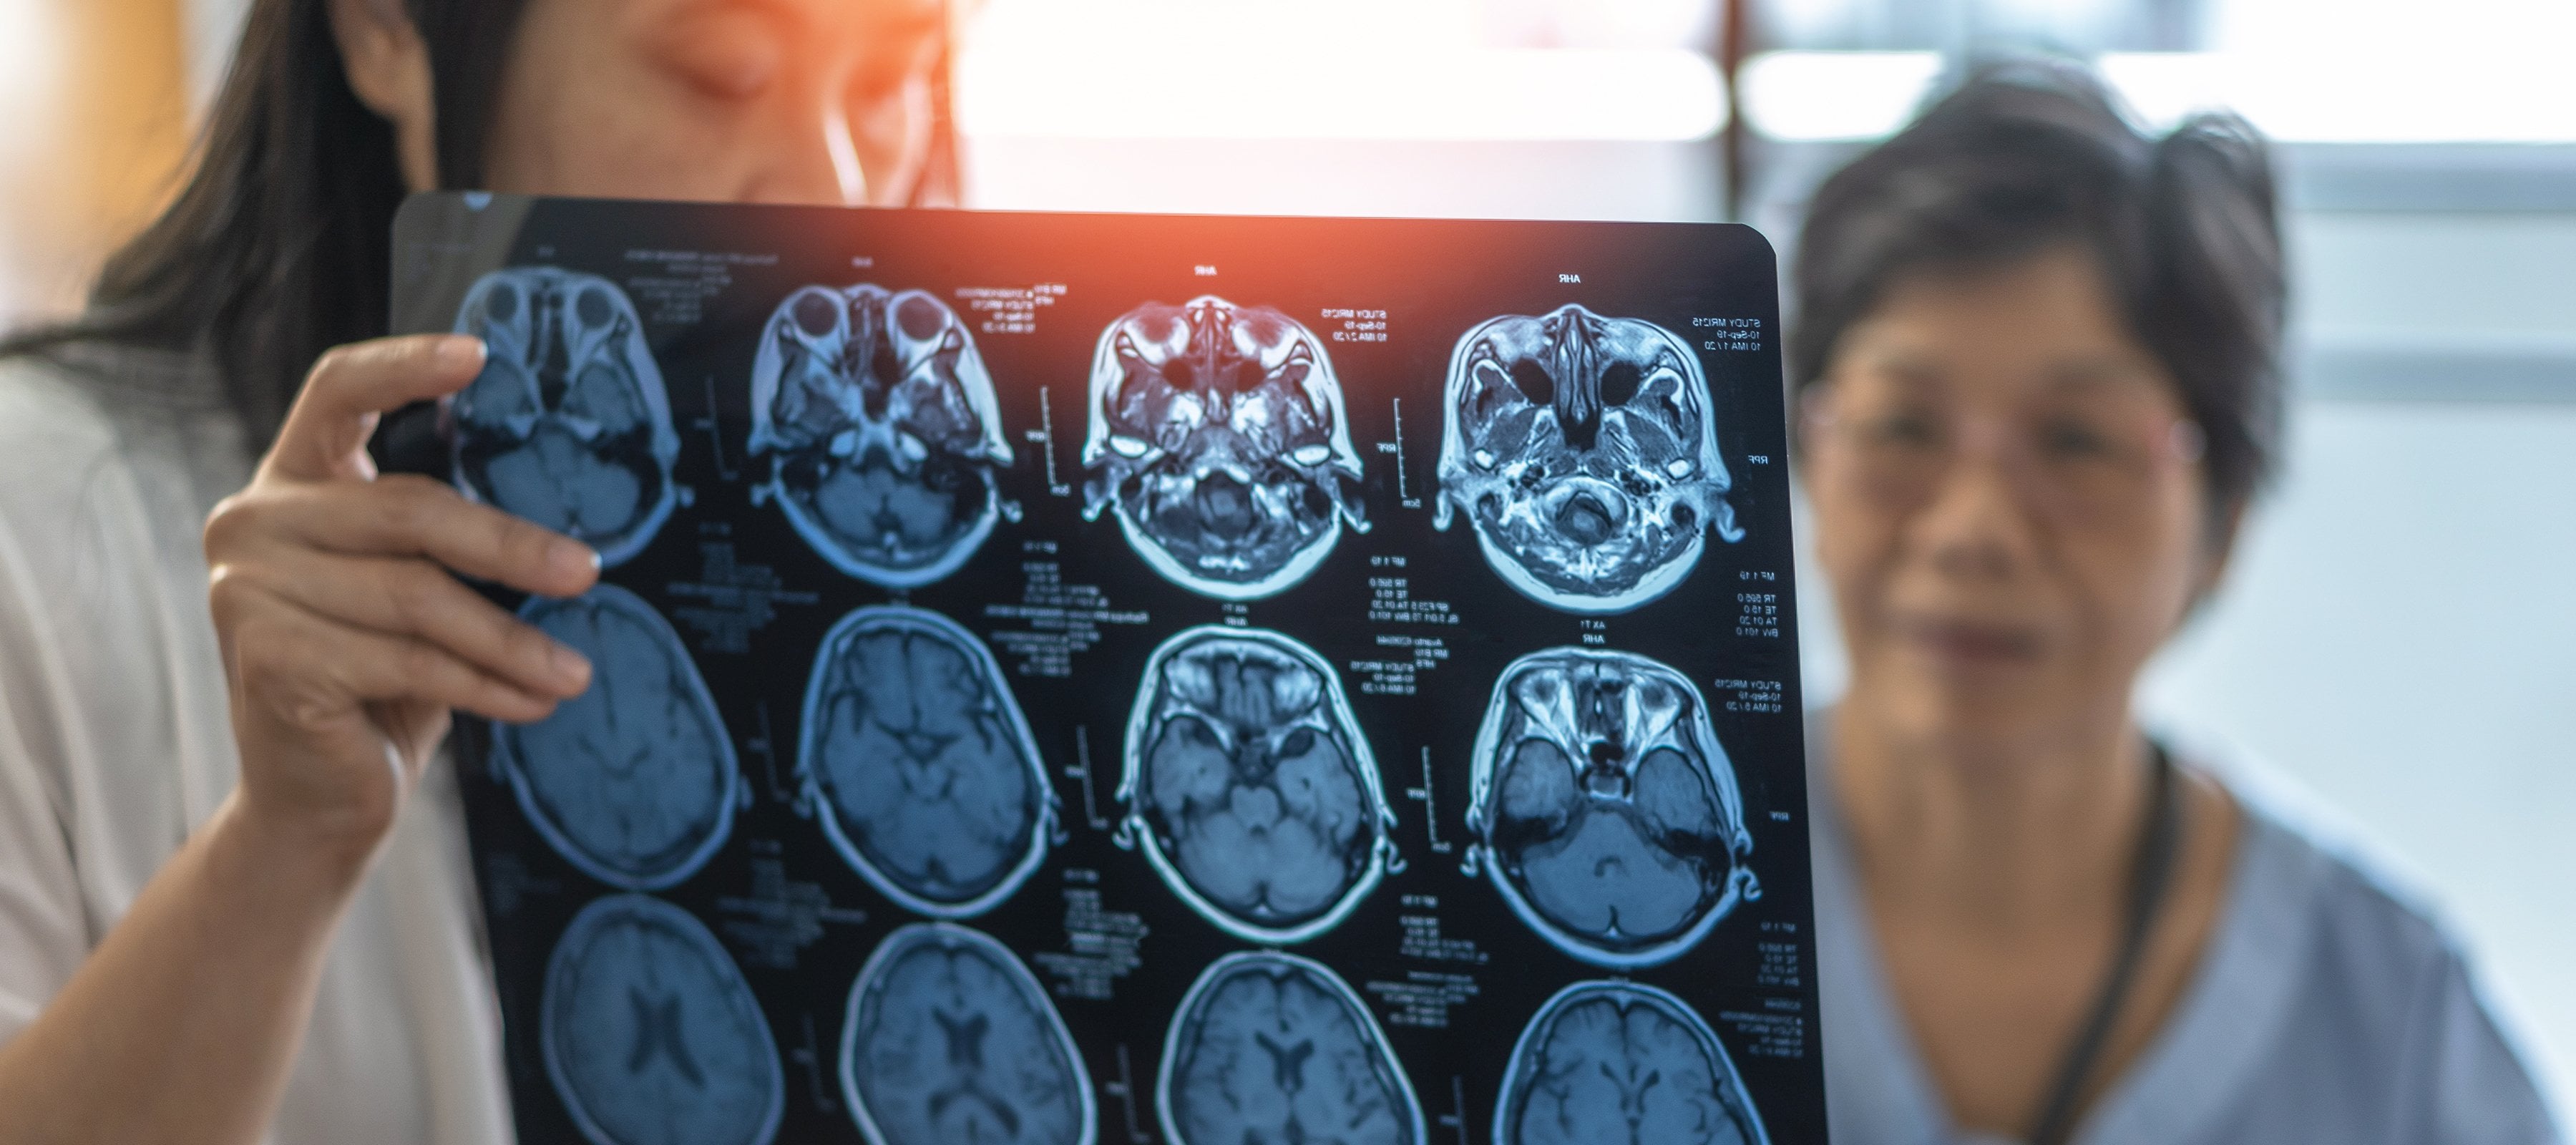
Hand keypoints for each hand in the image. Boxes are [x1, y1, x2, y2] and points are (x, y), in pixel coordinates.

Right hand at [204, 334, 598, 858]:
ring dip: (511, 641)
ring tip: (574, 672)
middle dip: (510, 546)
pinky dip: (485, 684)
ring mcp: (248, 587)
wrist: (319, 794)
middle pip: (408, 510)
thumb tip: (568, 520)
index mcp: (291, 482)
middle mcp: (253, 521)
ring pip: (418, 598)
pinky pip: (408, 661)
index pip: (336, 392)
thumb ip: (447, 541)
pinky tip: (535, 702)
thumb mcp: (413, 591)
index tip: (480, 354)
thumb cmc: (380, 680)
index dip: (403, 364)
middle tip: (588, 573)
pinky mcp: (268, 656)